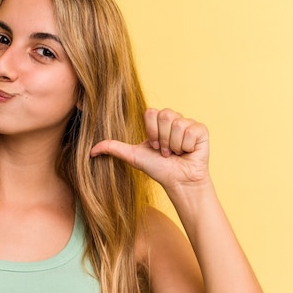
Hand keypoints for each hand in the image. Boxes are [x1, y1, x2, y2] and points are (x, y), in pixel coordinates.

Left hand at [90, 108, 209, 190]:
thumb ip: (113, 148)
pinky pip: (191, 130)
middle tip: (165, 151)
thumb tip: (91, 150)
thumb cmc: (157, 168)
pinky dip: (187, 146)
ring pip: (178, 124)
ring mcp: (188, 123)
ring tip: (176, 153)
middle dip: (162, 139)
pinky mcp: (201, 130)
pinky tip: (188, 152)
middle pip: (165, 115)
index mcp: (158, 121)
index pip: (151, 112)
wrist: (178, 180)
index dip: (151, 132)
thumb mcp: (133, 156)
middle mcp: (173, 119)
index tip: (153, 146)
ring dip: (174, 145)